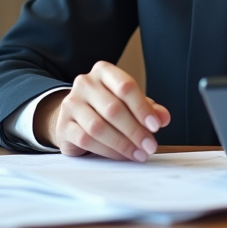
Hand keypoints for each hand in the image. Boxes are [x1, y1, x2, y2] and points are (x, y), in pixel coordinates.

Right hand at [36, 61, 170, 162]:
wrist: (74, 117)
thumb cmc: (105, 107)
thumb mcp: (129, 103)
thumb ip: (148, 108)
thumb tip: (163, 117)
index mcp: (103, 71)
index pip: (125, 86)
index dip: (142, 108)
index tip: (155, 126)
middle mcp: (85, 83)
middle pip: (113, 108)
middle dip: (135, 131)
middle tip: (149, 145)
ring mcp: (71, 104)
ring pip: (98, 126)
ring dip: (122, 144)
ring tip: (138, 153)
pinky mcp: (63, 126)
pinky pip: (86, 140)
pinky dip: (107, 150)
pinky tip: (121, 155)